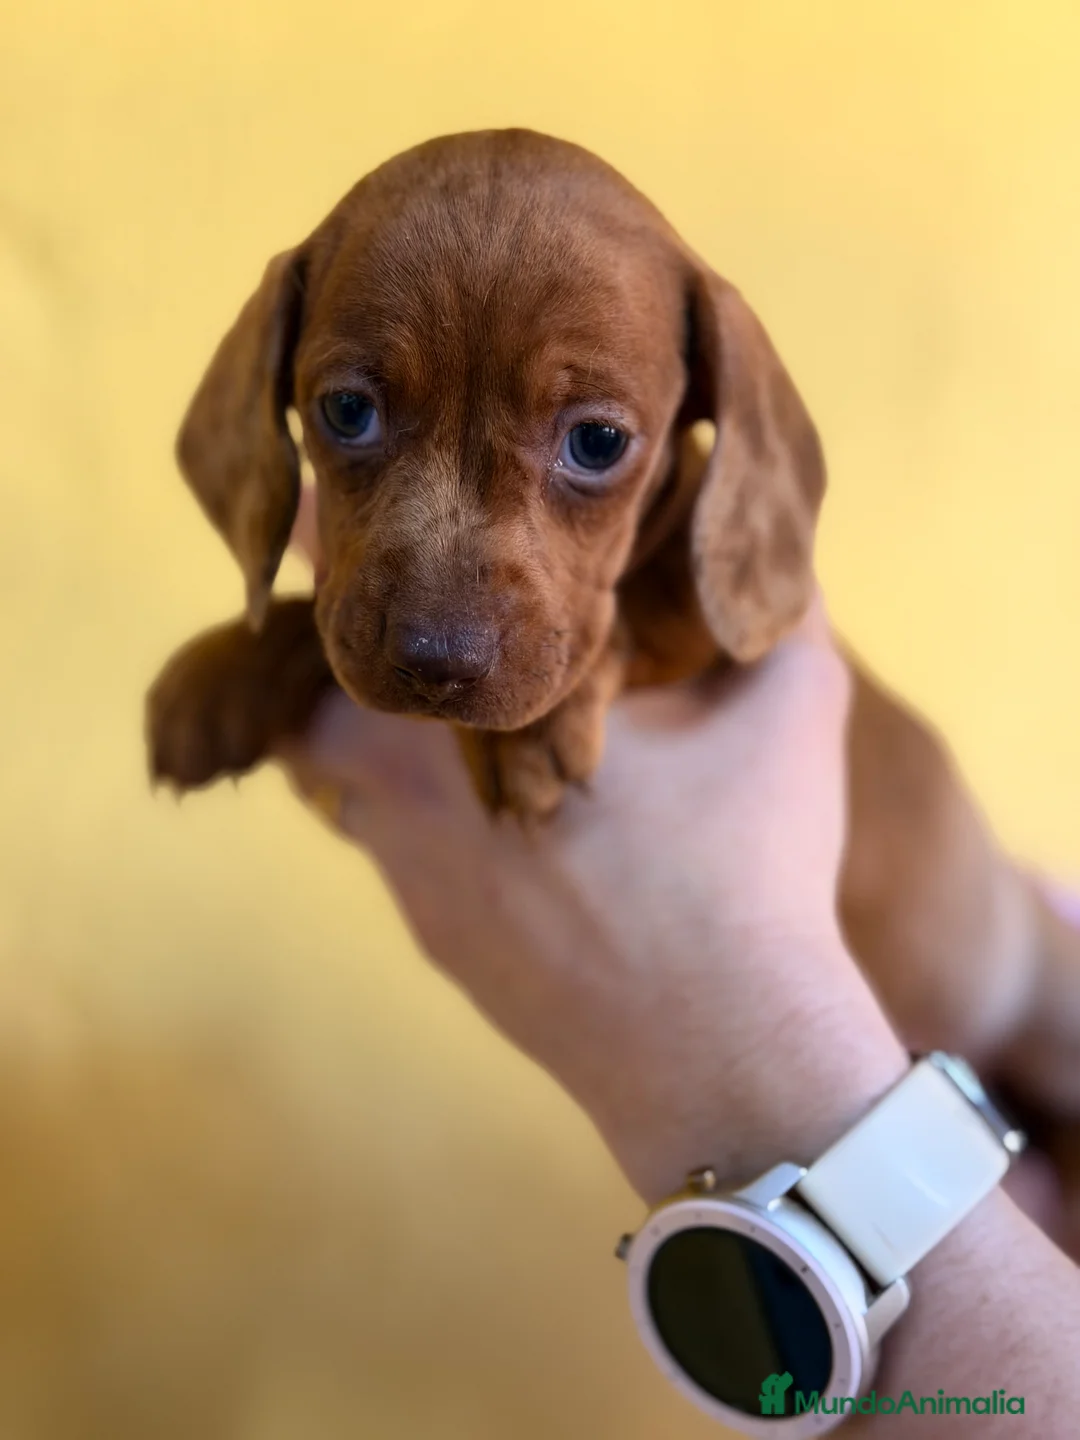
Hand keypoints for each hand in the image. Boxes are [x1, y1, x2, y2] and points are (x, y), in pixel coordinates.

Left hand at [278, 497, 911, 1201]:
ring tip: (447, 710)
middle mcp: (415, 791)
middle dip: (346, 656)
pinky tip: (495, 811)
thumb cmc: (753, 868)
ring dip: (373, 738)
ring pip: (336, 780)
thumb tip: (767, 538)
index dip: (352, 554)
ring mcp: (415, 877)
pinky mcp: (438, 938)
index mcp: (485, 710)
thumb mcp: (793, 705)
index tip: (363, 521)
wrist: (726, 1056)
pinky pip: (388, 849)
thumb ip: (775, 602)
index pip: (375, 610)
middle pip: (306, 701)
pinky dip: (414, 811)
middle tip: (403, 624)